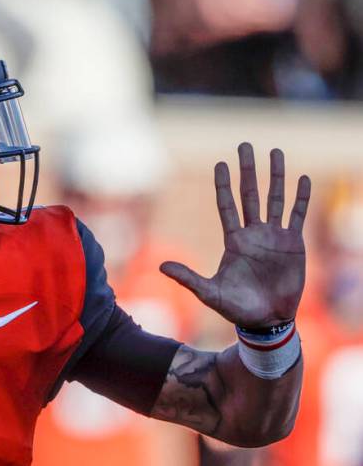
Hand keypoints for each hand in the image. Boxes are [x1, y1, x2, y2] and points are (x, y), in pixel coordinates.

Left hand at [160, 143, 310, 327]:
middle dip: (247, 170)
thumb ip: (187, 278)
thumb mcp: (208, 293)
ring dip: (276, 176)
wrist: (266, 320)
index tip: (220, 164)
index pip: (227, 206)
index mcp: (234, 241)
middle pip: (250, 194)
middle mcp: (253, 234)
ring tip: (275, 152)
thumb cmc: (236, 308)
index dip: (223, 185)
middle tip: (244, 145)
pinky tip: (303, 178)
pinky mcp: (294, 244)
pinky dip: (301, 198)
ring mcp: (274, 237)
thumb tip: (161, 266)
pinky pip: (297, 215)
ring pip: (275, 198)